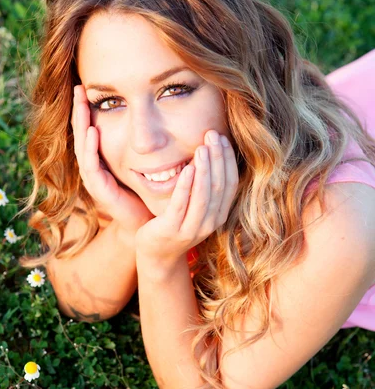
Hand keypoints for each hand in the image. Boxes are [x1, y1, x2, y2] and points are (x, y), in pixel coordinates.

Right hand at [72, 85, 154, 232]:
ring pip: (82, 146)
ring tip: (81, 102)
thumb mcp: (146, 161)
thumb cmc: (149, 192)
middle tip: (78, 86)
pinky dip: (90, 148)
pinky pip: (91, 166)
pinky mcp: (100, 190)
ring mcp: (95, 178)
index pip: (92, 127)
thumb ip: (147, 142)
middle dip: (80, 110)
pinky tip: (93, 131)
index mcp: (104, 158)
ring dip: (81, 124)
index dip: (89, 108)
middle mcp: (95, 166)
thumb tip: (158, 112)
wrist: (148, 223)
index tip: (88, 84)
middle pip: (82, 132)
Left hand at [134, 130, 238, 262]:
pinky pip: (181, 204)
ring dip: (205, 170)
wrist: (157, 253)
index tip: (222, 138)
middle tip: (212, 135)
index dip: (228, 160)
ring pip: (204, 195)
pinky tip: (187, 168)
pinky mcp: (172, 229)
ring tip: (202, 148)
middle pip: (219, 186)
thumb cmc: (176, 224)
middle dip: (218, 159)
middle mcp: (210, 223)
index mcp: (219, 215)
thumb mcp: (196, 206)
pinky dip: (186, 186)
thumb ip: (205, 187)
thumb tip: (211, 153)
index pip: (230, 184)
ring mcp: (192, 228)